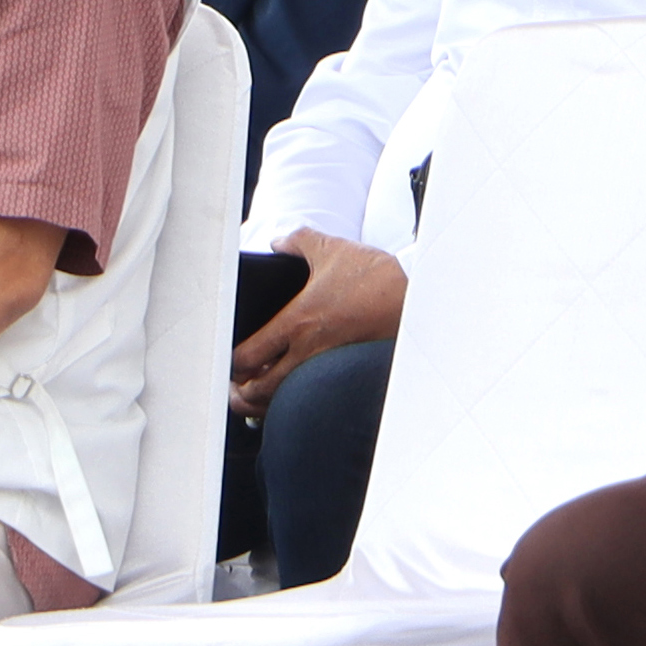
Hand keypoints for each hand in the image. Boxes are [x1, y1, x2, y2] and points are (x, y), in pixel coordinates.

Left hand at [229, 230, 406, 416]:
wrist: (416, 301)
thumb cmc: (376, 278)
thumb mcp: (332, 249)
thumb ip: (298, 242)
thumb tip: (279, 243)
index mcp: (297, 322)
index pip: (247, 357)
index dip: (230, 363)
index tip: (228, 360)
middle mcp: (308, 352)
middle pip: (258, 391)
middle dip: (239, 392)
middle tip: (234, 386)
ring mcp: (327, 369)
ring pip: (282, 403)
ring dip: (262, 403)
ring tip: (254, 396)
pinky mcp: (344, 377)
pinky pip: (309, 400)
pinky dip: (292, 403)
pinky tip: (289, 395)